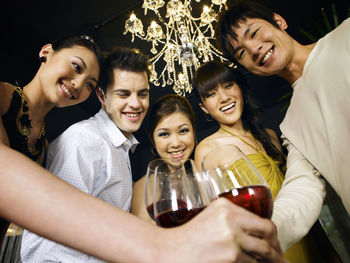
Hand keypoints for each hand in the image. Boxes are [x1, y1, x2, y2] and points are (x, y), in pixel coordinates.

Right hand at [157, 198, 285, 262]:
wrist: (168, 253)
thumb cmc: (187, 239)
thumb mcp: (209, 219)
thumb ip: (231, 220)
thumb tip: (254, 235)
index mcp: (226, 207)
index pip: (262, 221)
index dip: (272, 236)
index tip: (275, 244)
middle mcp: (231, 219)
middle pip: (268, 234)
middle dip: (277, 250)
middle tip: (280, 259)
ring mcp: (232, 238)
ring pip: (263, 253)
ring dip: (269, 262)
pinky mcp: (232, 257)